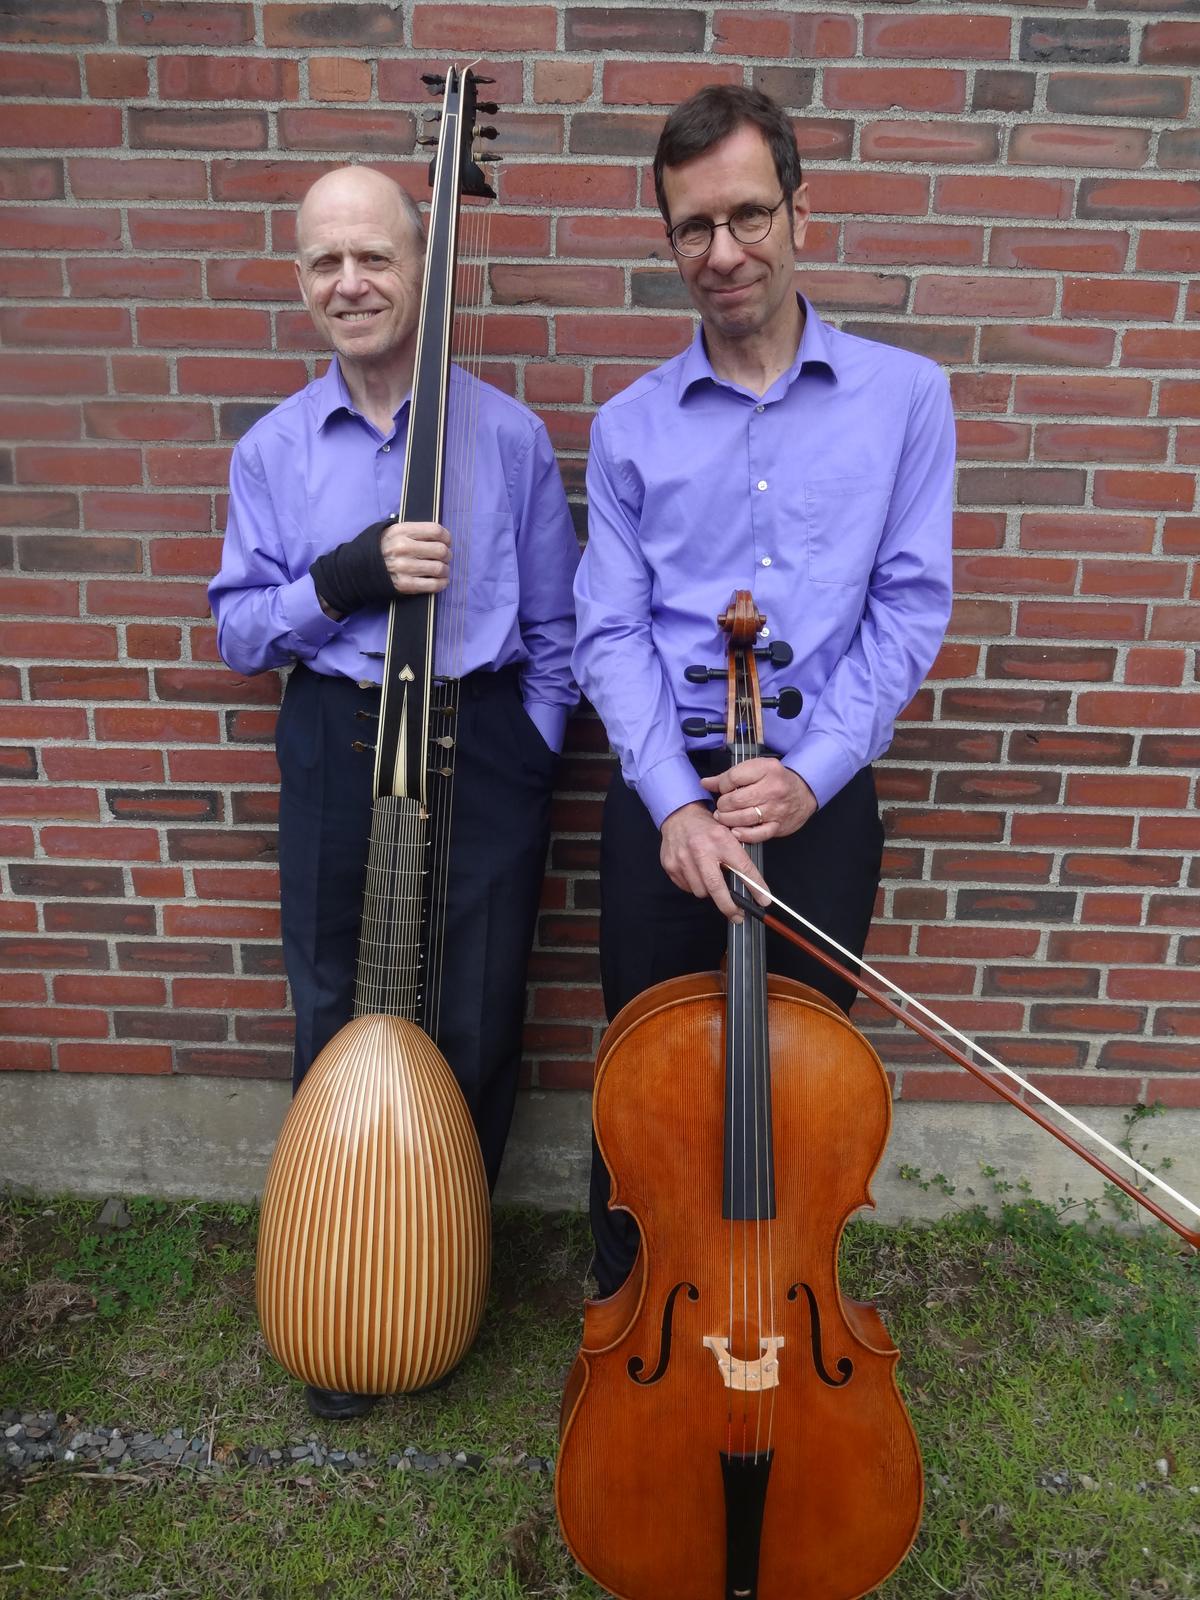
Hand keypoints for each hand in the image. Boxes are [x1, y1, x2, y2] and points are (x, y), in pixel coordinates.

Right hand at [380, 520, 450, 594]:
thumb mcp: (393, 531)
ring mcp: (404, 567)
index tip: (447, 542)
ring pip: (439, 568)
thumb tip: (440, 536)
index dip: (447, 537)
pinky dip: (441, 584)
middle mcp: (403, 548)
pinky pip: (432, 585)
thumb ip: (414, 531)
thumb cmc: (382, 549)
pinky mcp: (405, 584)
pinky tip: (441, 581)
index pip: (435, 530)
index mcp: (402, 531)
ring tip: (442, 570)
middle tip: (445, 558)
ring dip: (445, 570)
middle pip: (440, 550)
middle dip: (447, 555)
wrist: (359, 569)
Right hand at [659, 802, 770, 922]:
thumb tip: (752, 885)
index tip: (763, 900)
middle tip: (737, 916)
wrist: (679, 815)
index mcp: (720, 839)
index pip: (742, 868)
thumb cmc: (707, 827)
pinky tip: (696, 873)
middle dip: (729, 906)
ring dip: (709, 891)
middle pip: (717, 887)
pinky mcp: (671, 866)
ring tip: (710, 879)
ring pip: (701, 892)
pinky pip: (687, 888)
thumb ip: (737, 856)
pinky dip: (695, 886)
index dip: (755, 887)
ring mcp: (683, 859)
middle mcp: (701, 849)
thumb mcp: (728, 834)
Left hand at [702, 758, 817, 841]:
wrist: (804, 792)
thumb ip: (729, 776)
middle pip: (735, 800)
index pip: (732, 778)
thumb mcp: (756, 769)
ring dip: (727, 819)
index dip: (721, 786)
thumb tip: (705, 783)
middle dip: (723, 805)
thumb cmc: (776, 780)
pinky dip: (743, 834)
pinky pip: (757, 834)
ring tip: (724, 817)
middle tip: (722, 806)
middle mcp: (773, 789)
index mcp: (766, 769)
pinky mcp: (778, 826)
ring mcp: (776, 809)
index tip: (722, 789)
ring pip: (743, 817)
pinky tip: (735, 831)